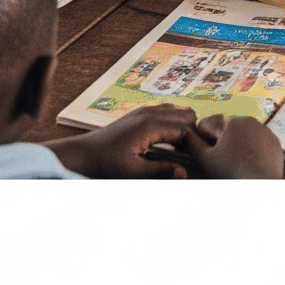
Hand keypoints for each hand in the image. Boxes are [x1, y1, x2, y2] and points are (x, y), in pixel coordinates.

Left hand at [70, 104, 199, 177]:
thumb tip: (184, 174)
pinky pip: (167, 111)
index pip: (186, 128)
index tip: (200, 158)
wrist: (84, 153)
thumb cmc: (106, 163)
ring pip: (178, 110)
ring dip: (184, 126)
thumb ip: (160, 171)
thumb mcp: (133, 172)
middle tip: (192, 154)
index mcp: (150, 125)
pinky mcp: (140, 114)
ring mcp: (145, 111)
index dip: (196, 143)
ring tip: (182, 149)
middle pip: (187, 114)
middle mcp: (150, 113)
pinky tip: (169, 143)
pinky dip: (174, 123)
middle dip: (193, 132)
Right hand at [179, 114, 284, 178]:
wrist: (260, 183)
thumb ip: (194, 144)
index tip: (198, 138)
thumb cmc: (231, 170)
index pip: (211, 122)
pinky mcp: (274, 142)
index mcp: (231, 121)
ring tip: (231, 156)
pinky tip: (247, 159)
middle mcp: (250, 121)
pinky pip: (259, 141)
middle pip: (229, 126)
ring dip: (237, 140)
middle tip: (214, 149)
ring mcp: (265, 131)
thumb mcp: (207, 158)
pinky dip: (252, 147)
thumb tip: (185, 134)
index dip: (202, 131)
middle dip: (220, 135)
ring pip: (245, 132)